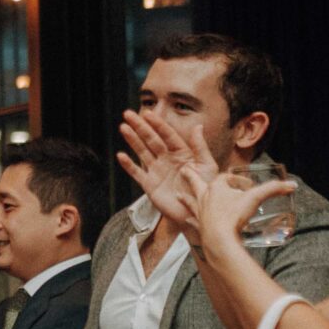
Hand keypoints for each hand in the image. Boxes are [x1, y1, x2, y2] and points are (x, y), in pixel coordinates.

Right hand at [117, 108, 214, 231]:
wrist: (198, 214)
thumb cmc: (206, 190)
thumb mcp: (207, 166)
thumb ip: (200, 147)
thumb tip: (197, 126)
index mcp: (182, 153)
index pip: (167, 135)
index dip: (157, 124)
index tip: (147, 113)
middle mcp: (167, 159)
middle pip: (151, 140)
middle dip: (140, 127)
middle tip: (128, 114)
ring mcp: (157, 171)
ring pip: (142, 152)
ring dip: (132, 140)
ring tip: (123, 127)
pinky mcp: (150, 185)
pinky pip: (137, 172)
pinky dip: (129, 165)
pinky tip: (121, 155)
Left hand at [193, 165, 293, 259]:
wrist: (219, 238)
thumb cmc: (235, 216)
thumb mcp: (256, 199)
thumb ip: (273, 190)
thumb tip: (292, 184)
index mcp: (216, 188)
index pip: (224, 178)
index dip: (235, 180)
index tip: (246, 186)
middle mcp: (204, 197)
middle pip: (196, 183)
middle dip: (192, 176)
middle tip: (184, 170)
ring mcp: (200, 212)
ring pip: (191, 201)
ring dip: (185, 198)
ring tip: (177, 195)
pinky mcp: (198, 226)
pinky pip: (192, 221)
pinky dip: (190, 220)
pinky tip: (186, 220)